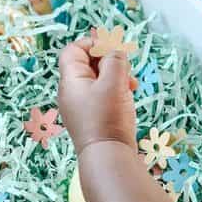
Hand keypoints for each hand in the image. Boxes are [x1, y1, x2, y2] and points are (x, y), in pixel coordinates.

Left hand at [58, 38, 136, 155]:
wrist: (108, 157)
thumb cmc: (108, 118)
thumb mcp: (114, 82)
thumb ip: (114, 60)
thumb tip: (114, 51)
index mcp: (70, 80)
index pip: (74, 50)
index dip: (93, 44)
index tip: (113, 48)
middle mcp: (71, 92)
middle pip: (87, 63)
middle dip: (109, 60)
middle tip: (126, 67)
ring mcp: (80, 106)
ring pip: (97, 79)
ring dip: (116, 76)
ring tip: (131, 84)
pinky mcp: (92, 117)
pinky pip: (101, 95)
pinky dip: (115, 91)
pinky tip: (129, 96)